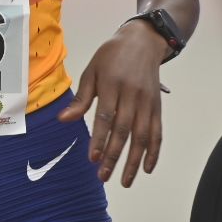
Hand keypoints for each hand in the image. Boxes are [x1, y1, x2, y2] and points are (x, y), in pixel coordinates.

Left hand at [57, 19, 166, 186]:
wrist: (143, 41)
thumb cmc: (112, 56)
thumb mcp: (92, 71)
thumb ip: (81, 99)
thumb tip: (63, 120)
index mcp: (113, 84)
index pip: (106, 117)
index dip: (100, 139)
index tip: (93, 158)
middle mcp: (133, 95)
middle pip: (124, 130)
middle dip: (114, 156)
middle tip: (103, 176)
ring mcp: (148, 102)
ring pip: (142, 136)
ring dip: (134, 161)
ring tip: (124, 181)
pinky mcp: (157, 107)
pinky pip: (157, 132)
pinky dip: (154, 152)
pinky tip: (146, 168)